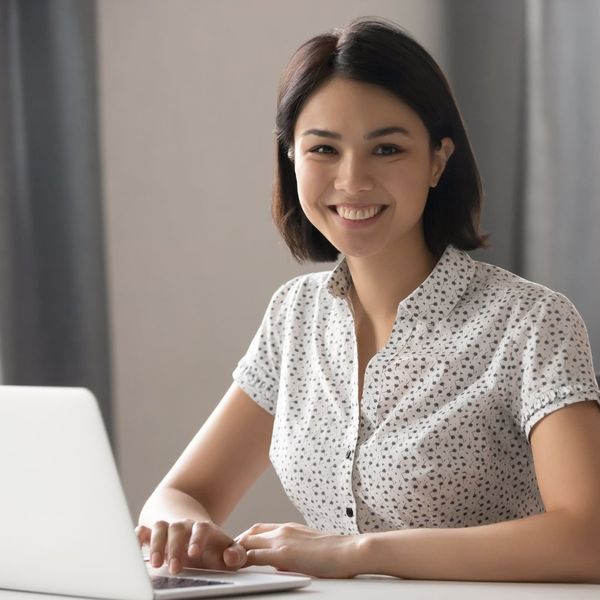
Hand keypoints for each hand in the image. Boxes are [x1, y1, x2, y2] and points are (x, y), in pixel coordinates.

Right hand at [136, 519, 246, 574]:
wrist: (190, 528)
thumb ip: (236, 555)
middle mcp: (183, 526)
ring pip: (159, 528)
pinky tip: (134, 547)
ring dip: (156, 544)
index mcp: (203, 529)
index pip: (201, 529)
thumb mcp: (226, 549)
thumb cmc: (210, 545)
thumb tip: (231, 557)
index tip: (194, 552)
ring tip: (155, 563)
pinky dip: (137, 537)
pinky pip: (142, 531)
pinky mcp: (152, 534)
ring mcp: (167, 528)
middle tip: (175, 568)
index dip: (197, 539)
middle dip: (174, 548)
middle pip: (177, 529)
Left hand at [235, 522, 360, 577]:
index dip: (246, 539)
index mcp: (289, 527)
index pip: (260, 529)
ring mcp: (282, 540)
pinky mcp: (283, 553)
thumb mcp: (309, 547)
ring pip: (248, 542)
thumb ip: (293, 551)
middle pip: (250, 533)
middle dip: (236, 544)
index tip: (238, 549)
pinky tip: (236, 569)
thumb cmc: (336, 553)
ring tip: (225, 563)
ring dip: (235, 551)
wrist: (350, 550)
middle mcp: (283, 530)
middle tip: (226, 557)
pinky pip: (255, 556)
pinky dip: (242, 561)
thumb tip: (281, 563)